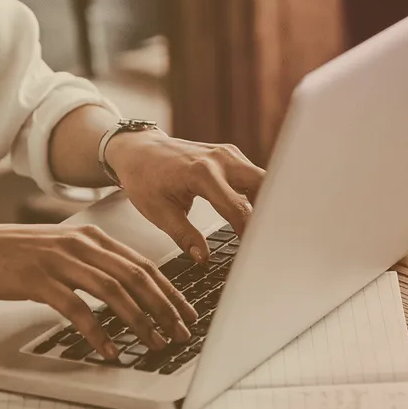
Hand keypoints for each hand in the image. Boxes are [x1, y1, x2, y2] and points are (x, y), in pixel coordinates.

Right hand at [0, 224, 197, 358]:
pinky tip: (109, 349)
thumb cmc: (11, 255)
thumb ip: (90, 262)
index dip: (168, 289)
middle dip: (163, 307)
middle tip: (180, 333)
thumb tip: (124, 289)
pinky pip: (78, 309)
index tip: (185, 312)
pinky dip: (97, 331)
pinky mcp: (39, 281)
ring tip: (154, 343)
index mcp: (90, 237)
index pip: (142, 263)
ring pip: (114, 291)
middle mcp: (80, 244)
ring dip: (139, 320)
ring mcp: (60, 261)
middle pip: (135, 276)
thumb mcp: (59, 249)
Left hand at [103, 131, 265, 262]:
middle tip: (270, 239)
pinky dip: (257, 194)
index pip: (237, 208)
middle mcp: (220, 159)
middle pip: (262, 186)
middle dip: (269, 212)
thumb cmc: (144, 178)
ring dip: (266, 202)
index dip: (249, 233)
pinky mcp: (229, 155)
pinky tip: (256, 214)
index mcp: (201, 173)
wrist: (137, 150)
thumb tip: (203, 258)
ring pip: (262, 179)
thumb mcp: (158, 212)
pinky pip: (252, 175)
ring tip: (266, 229)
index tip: (254, 251)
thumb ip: (184, 236)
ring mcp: (227, 154)